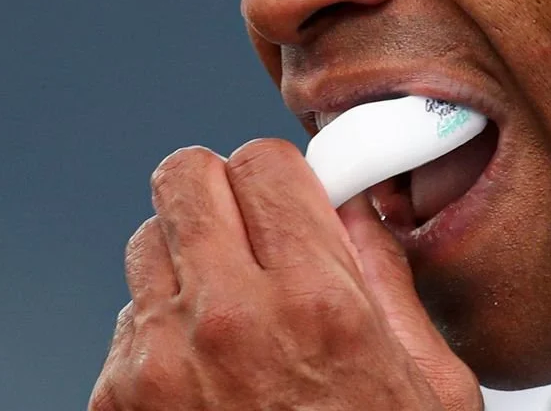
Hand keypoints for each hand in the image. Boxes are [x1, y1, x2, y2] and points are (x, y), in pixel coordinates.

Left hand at [88, 140, 480, 409]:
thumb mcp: (431, 385)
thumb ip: (389, 278)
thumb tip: (358, 213)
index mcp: (317, 306)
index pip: (266, 164)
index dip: (281, 173)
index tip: (290, 194)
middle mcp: (228, 323)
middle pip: (185, 177)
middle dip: (222, 189)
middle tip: (251, 225)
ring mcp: (160, 362)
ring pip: (149, 240)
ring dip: (191, 255)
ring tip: (233, 306)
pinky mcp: (119, 399)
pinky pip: (132, 315)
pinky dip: (166, 321)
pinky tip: (210, 365)